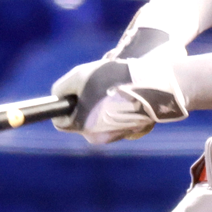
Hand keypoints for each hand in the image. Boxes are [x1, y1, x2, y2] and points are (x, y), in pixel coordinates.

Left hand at [52, 55, 185, 145]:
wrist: (154, 85)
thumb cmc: (114, 79)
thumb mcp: (80, 75)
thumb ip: (63, 87)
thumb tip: (57, 95)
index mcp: (81, 125)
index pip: (60, 121)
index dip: (63, 105)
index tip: (69, 93)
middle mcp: (96, 136)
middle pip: (79, 120)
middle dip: (82, 103)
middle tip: (94, 85)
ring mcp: (114, 136)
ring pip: (97, 119)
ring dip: (99, 104)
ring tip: (112, 87)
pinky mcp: (129, 132)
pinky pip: (113, 120)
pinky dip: (114, 108)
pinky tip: (124, 94)